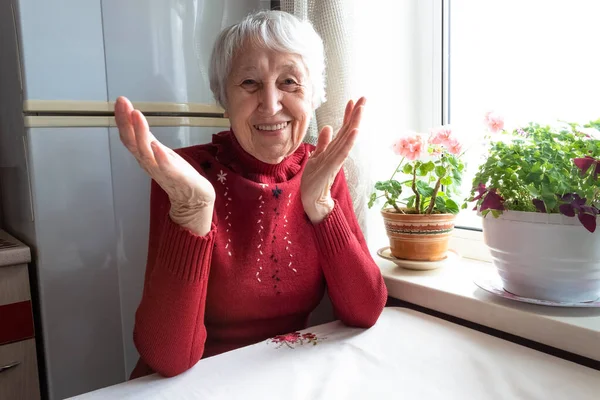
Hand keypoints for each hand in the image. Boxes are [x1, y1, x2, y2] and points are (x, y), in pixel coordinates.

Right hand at [114, 97, 214, 235]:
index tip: (120, 101)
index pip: (129, 136)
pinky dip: (159, 157)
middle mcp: (149, 162)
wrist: (193, 199)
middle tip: (122, 103)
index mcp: (145, 155)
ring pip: (145, 152)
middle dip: (126, 122)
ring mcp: (161, 170)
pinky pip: (165, 168)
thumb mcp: (159, 151)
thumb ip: (146, 137)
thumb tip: (133, 116)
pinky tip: (156, 146)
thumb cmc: (176, 173)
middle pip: (132, 142)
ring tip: (137, 116)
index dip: (123, 120)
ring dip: (141, 133)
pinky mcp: (176, 178)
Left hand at [301, 97, 365, 222]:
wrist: (312, 200)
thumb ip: (323, 143)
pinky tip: (355, 131)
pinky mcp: (332, 167)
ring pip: (347, 138)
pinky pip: (342, 152)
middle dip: (356, 114)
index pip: (343, 129)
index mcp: (334, 149)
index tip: (353, 100)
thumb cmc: (314, 180)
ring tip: (362, 109)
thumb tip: (328, 127)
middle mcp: (337, 153)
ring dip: (355, 123)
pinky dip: (349, 142)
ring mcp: (336, 159)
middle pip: (348, 130)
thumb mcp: (316, 157)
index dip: (348, 115)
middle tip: (364, 98)